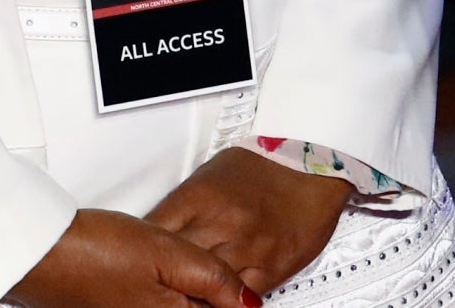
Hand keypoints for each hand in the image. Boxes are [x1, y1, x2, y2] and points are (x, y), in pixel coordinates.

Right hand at [5, 209, 254, 307]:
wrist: (41, 252)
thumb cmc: (94, 250)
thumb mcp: (169, 252)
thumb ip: (214, 279)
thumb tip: (249, 303)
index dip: (231, 298)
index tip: (225, 284)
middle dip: (205, 294)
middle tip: (192, 270)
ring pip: (178, 307)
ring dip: (184, 292)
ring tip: (162, 267)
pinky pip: (155, 305)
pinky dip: (161, 293)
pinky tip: (150, 274)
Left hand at [148, 150, 349, 296]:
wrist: (317, 161)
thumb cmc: (267, 165)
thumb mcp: (213, 174)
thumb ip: (186, 205)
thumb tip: (159, 228)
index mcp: (199, 195)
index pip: (153, 232)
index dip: (143, 251)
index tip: (137, 261)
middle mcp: (218, 223)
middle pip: (174, 262)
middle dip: (162, 277)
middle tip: (153, 285)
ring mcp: (244, 247)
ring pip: (202, 285)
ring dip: (190, 293)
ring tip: (181, 296)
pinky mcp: (269, 267)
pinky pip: (237, 296)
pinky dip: (223, 301)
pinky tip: (215, 300)